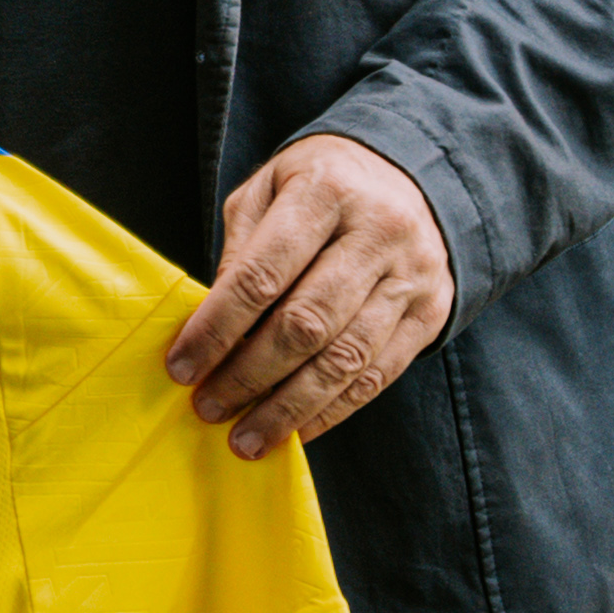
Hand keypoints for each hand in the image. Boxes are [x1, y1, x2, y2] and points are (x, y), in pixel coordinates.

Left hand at [167, 132, 454, 461]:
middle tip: (208, 408)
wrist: (413, 174)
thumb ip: (241, 250)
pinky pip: (379, 376)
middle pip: (306, 323)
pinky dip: (332, 411)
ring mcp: (411, 276)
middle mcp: (377, 233)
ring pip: (346, 359)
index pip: (262, 274)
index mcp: (325, 192)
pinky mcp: (431, 313)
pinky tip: (295, 431)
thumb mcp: (270, 189)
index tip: (182, 367)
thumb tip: (212, 327)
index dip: (217, 328)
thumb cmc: (321, 184)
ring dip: (289, 408)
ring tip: (247, 438)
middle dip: (249, 376)